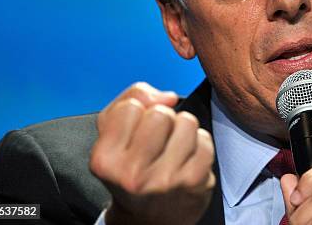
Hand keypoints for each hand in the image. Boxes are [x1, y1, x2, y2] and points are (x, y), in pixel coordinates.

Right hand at [89, 82, 214, 224]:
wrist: (149, 218)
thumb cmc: (131, 165)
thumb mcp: (113, 132)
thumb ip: (131, 99)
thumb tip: (168, 97)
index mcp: (105, 160)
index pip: (130, 107)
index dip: (137, 112)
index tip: (136, 131)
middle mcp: (133, 174)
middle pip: (161, 114)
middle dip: (162, 119)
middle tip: (158, 139)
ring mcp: (166, 180)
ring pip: (187, 122)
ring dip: (183, 129)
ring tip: (174, 147)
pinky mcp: (195, 182)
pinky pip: (205, 139)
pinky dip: (199, 144)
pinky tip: (187, 158)